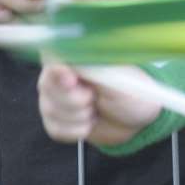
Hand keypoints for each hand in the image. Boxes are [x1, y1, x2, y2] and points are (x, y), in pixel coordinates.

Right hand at [37, 63, 163, 147]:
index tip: (73, 82)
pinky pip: (54, 129)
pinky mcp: (55, 119)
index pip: (50, 58)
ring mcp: (52, 96)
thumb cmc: (131, 89)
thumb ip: (85, 67)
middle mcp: (55, 72)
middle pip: (48, 88)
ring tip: (95, 109)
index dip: (59, 73)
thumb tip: (61, 62)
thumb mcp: (113, 76)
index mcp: (69, 53)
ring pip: (50, 111)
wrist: (137, 118)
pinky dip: (76, 131)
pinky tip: (89, 123)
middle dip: (77, 100)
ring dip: (80, 116)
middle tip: (96, 96)